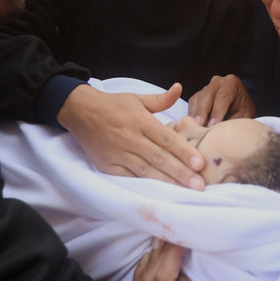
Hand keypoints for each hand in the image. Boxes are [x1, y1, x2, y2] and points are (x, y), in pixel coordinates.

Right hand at [58, 83, 205, 188]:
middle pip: (159, 158)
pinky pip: (128, 177)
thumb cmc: (113, 105)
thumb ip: (160, 99)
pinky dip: (143, 185)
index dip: (184, 151)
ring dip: (166, 182)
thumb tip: (179, 88)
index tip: (200, 163)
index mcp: (141, 121)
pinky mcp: (107, 165)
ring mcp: (118, 153)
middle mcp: (130, 138)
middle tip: (199, 184)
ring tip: (184, 191)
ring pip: (146, 170)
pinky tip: (159, 192)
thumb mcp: (137, 98)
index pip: (167, 139)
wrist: (79, 110)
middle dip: (181, 172)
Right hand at [186, 75, 256, 126]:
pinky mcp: (199, 95)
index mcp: (232, 83)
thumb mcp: (245, 115)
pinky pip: (192, 103)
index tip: (213, 125)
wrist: (240, 105)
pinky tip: (194, 125)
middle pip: (207, 95)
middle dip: (202, 111)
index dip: (217, 111)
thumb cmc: (243, 109)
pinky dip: (192, 115)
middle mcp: (217, 82)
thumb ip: (234, 120)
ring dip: (195, 114)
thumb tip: (221, 131)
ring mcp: (206, 87)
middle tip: (199, 125)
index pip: (223, 96)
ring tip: (196, 128)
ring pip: (197, 99)